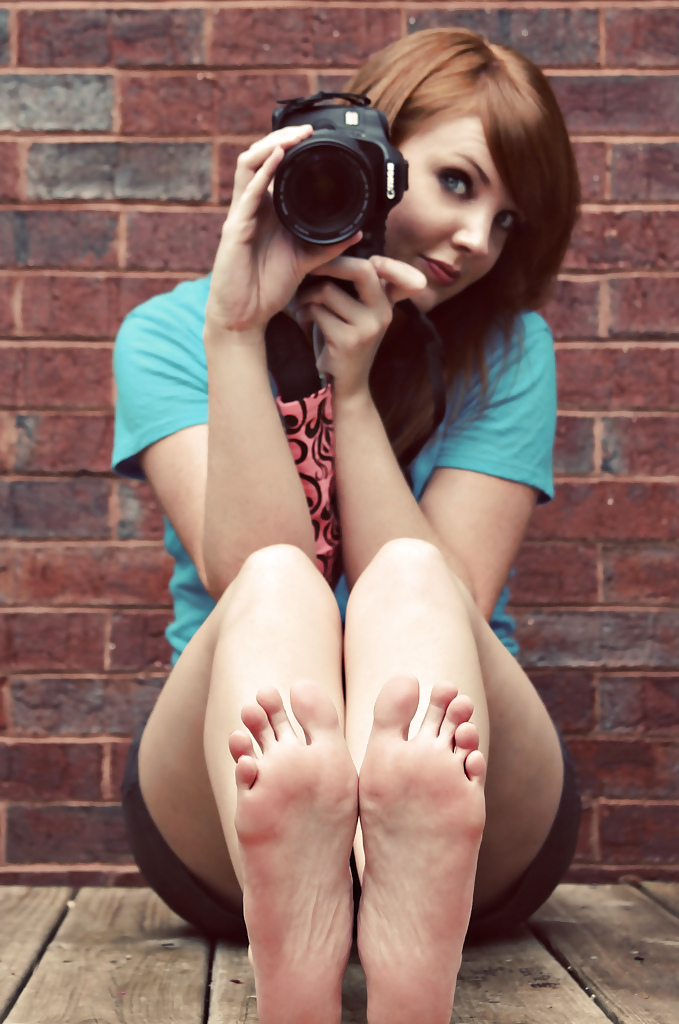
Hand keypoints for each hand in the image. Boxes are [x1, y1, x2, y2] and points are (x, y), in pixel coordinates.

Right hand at [204, 125, 360, 339]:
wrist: (246, 316)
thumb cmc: (268, 288)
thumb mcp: (306, 261)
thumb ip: (329, 245)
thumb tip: (357, 232)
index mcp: (267, 211)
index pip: (273, 167)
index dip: (289, 148)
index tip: (314, 137)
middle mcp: (251, 207)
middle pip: (258, 157)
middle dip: (280, 138)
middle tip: (306, 129)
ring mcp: (241, 215)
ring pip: (248, 166)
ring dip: (270, 146)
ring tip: (292, 137)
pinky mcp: (234, 230)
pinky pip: (247, 194)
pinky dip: (262, 173)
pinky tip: (276, 158)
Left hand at [293, 255, 425, 398]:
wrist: (346, 383)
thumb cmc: (344, 340)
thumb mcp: (357, 311)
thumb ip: (357, 285)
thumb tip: (335, 247)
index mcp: (387, 302)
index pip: (396, 272)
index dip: (386, 261)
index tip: (366, 259)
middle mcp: (383, 312)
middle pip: (362, 269)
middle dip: (331, 263)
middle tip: (311, 266)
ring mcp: (368, 327)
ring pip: (328, 291)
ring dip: (306, 296)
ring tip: (301, 306)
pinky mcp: (348, 340)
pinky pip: (317, 311)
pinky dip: (304, 313)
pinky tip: (302, 320)